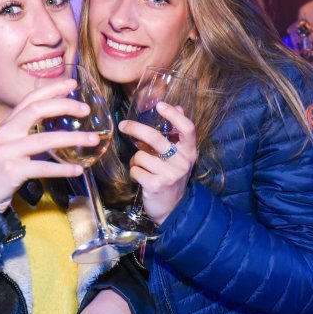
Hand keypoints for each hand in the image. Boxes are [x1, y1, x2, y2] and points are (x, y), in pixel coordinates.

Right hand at [0, 79, 97, 211]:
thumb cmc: (0, 167)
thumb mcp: (10, 143)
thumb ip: (28, 132)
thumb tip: (58, 123)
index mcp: (7, 124)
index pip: (29, 99)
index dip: (51, 89)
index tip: (71, 84)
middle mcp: (6, 133)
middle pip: (36, 111)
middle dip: (63, 106)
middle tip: (86, 110)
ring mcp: (7, 151)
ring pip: (44, 140)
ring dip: (72, 138)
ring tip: (93, 139)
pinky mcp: (12, 171)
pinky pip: (42, 168)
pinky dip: (62, 169)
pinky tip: (78, 169)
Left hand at [118, 101, 196, 224]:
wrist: (172, 208)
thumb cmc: (172, 177)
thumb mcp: (179, 156)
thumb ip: (177, 133)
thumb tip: (178, 106)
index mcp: (189, 152)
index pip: (187, 128)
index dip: (173, 115)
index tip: (160, 105)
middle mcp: (182, 162)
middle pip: (155, 138)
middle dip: (135, 129)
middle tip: (123, 125)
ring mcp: (169, 174)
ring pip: (140, 155)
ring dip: (135, 160)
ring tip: (142, 167)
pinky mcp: (156, 185)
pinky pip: (135, 169)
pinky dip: (134, 172)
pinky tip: (140, 177)